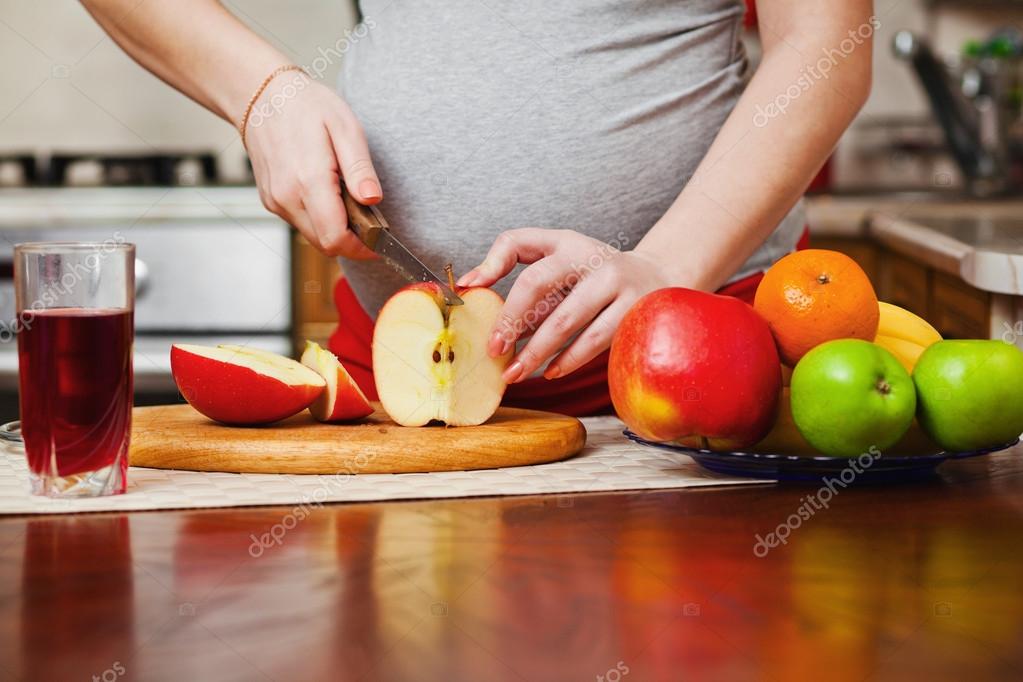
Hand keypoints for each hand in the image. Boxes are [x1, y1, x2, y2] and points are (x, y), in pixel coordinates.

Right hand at [244, 75, 379, 257]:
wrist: (262, 96)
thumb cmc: (306, 106)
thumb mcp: (345, 128)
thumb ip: (360, 168)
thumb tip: (373, 200)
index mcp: (308, 181)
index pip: (336, 238)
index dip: (362, 248)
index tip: (380, 242)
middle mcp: (287, 197)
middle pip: (326, 244)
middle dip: (352, 240)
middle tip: (370, 220)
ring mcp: (275, 201)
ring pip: (313, 236)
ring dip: (336, 229)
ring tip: (347, 199)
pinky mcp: (271, 200)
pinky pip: (301, 223)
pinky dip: (319, 219)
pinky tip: (327, 194)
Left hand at [457, 229, 673, 382]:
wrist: (658, 277)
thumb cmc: (594, 271)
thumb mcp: (559, 254)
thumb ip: (513, 260)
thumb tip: (469, 284)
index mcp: (566, 243)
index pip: (519, 248)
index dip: (493, 271)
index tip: (473, 301)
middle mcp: (591, 257)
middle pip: (538, 284)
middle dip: (511, 321)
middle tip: (494, 351)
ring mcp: (616, 283)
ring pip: (567, 321)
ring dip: (537, 352)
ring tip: (516, 373)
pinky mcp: (635, 310)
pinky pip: (595, 340)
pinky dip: (570, 359)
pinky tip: (551, 372)